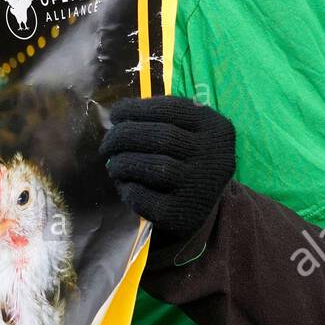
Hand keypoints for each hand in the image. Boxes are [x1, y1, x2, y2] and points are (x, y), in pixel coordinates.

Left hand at [100, 95, 235, 258]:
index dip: (137, 109)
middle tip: (107, 143)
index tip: (115, 114)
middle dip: (123, 136)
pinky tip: (124, 184)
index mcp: (217, 130)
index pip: (172, 109)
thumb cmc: (187, 161)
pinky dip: (127, 188)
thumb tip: (121, 113)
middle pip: (160, 137)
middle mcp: (213, 158)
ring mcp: (199, 188)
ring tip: (113, 164)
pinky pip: (143, 197)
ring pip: (152, 167)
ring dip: (122, 162)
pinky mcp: (180, 215)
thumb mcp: (190, 133)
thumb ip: (163, 117)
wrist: (202, 208)